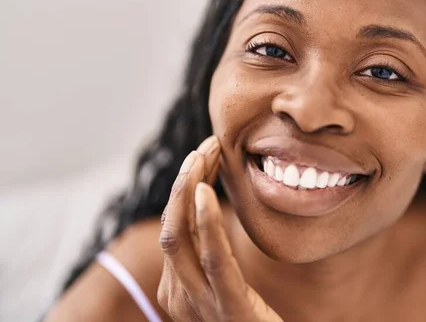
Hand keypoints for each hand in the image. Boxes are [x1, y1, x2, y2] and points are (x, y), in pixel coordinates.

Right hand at [158, 136, 282, 321]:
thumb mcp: (223, 286)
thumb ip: (211, 256)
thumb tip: (209, 210)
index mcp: (176, 287)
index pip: (173, 226)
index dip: (184, 188)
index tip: (205, 155)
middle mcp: (178, 294)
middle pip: (170, 225)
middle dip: (185, 180)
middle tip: (207, 146)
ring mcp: (198, 304)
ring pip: (179, 235)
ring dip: (190, 189)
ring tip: (205, 155)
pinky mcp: (229, 308)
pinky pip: (212, 258)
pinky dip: (206, 223)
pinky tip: (209, 193)